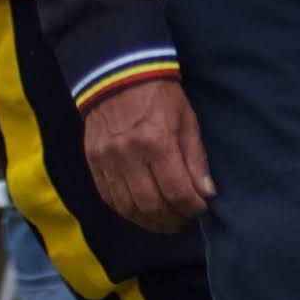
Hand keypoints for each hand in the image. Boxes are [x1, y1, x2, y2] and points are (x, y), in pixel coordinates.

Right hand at [84, 77, 212, 231]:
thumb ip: (196, 159)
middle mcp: (127, 155)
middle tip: (186, 221)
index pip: (177, 191)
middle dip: (172, 220)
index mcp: (156, 142)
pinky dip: (127, 211)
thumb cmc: (160, 97)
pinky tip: (143, 213)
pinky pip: (108, 198)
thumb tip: (207, 193)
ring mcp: (106, 161)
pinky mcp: (92, 163)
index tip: (203, 210)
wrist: (117, 77)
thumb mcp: (188, 121)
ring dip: (149, 222)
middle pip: (150, 205)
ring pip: (127, 207)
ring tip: (167, 222)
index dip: (192, 208)